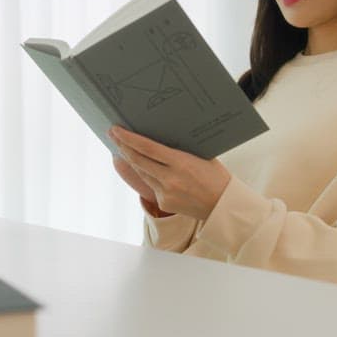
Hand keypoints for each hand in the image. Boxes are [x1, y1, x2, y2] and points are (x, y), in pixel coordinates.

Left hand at [108, 126, 231, 219]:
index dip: (129, 139)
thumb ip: (180, 149)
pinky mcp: (164, 203)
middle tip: (113, 135)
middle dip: (123, 146)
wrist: (223, 206)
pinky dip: (149, 175)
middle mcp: (170, 179)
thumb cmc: (216, 177)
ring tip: (124, 147)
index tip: (116, 130)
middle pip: (138, 160)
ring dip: (132, 160)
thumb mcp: (201, 156)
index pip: (147, 148)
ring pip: (142, 172)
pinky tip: (146, 167)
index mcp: (181, 163)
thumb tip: (160, 136)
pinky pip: (151, 185)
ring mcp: (165, 193)